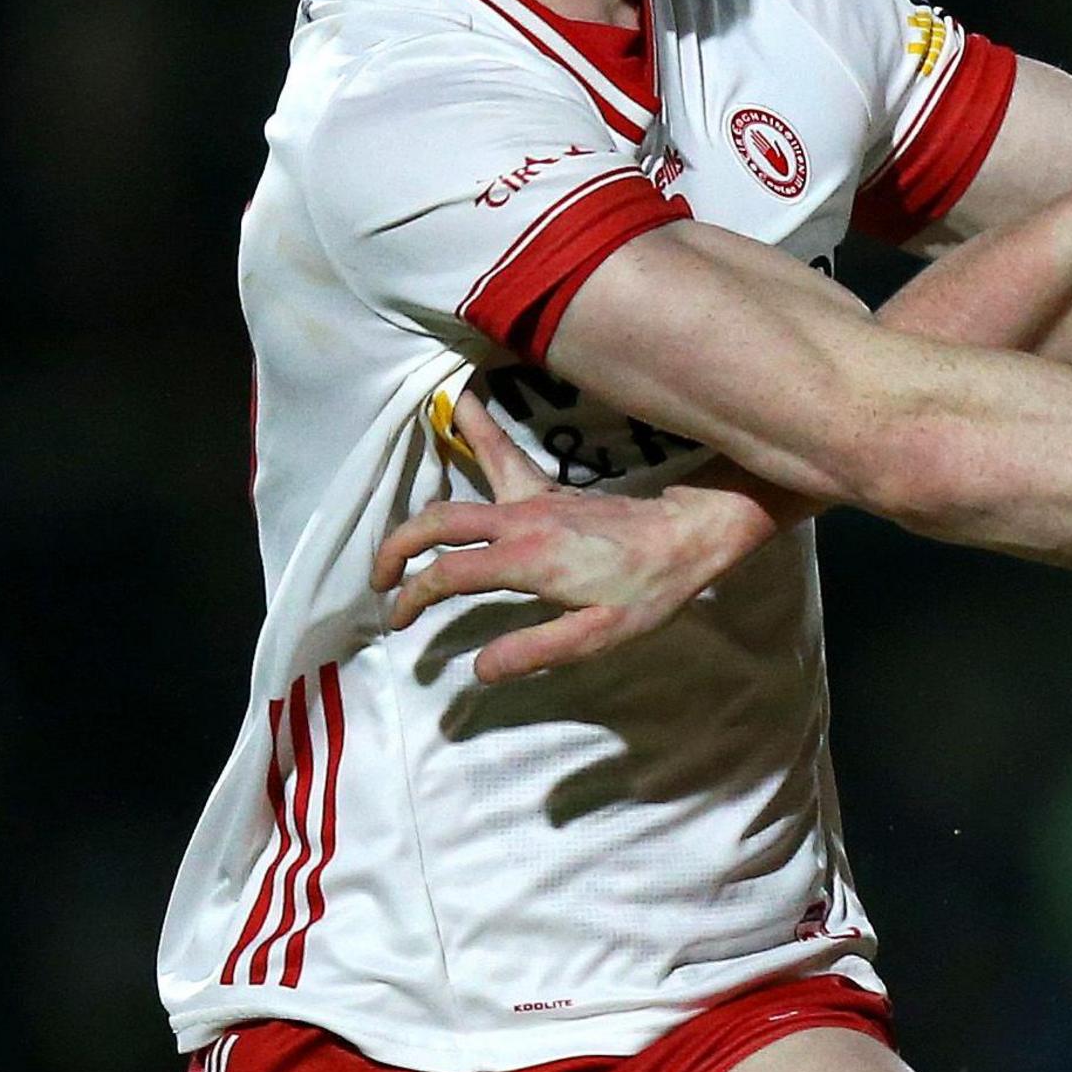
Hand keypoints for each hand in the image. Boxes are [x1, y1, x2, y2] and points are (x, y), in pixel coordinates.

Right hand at [371, 398, 783, 681]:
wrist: (690, 536)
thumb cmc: (650, 589)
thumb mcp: (600, 634)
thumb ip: (537, 650)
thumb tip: (477, 668)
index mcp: (529, 559)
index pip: (449, 574)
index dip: (414, 597)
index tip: (400, 620)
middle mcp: (522, 521)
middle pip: (438, 523)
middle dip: (398, 549)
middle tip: (380, 580)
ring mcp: (534, 500)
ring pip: (462, 487)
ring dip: (421, 503)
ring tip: (391, 515)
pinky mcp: (547, 491)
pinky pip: (500, 457)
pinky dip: (477, 430)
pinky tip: (460, 402)